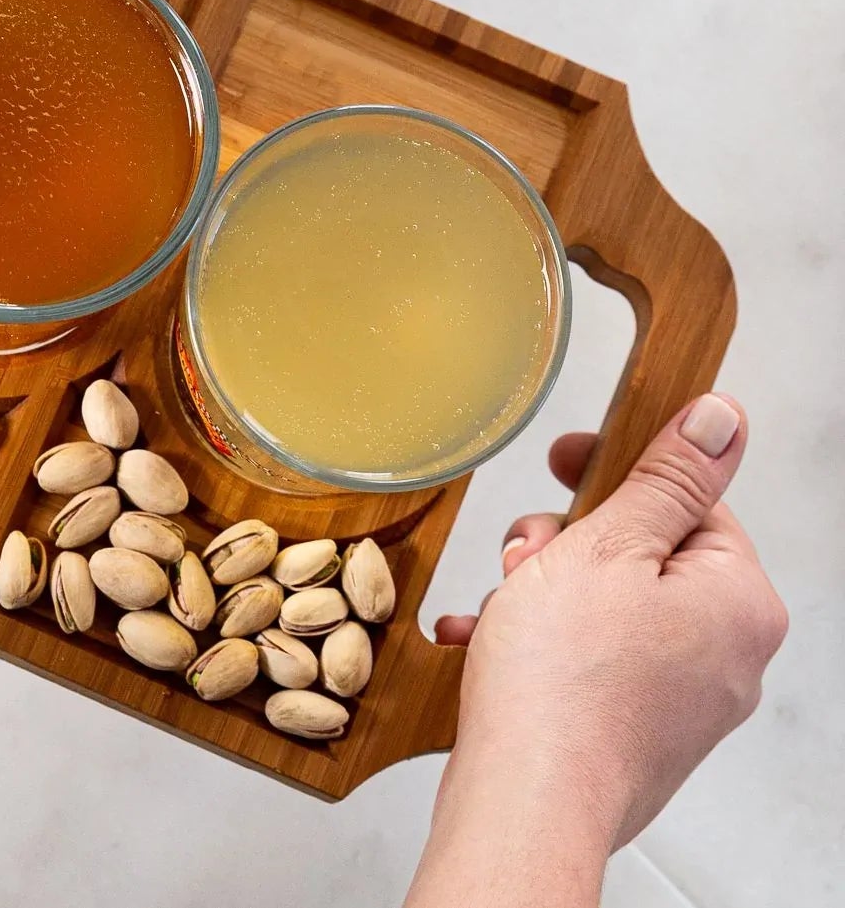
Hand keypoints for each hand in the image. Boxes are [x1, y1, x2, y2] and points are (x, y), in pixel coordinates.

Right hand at [407, 394, 786, 906]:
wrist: (527, 802)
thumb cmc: (563, 683)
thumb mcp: (606, 546)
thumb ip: (666, 478)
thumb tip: (720, 420)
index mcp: (738, 602)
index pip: (689, 501)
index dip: (617, 473)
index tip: (565, 459)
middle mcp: (726, 656)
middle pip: (643, 554)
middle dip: (567, 544)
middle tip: (523, 556)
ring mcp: (681, 702)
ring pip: (606, 608)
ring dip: (540, 594)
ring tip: (501, 609)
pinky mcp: (633, 734)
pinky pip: (586, 663)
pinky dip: (536, 646)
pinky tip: (485, 645)